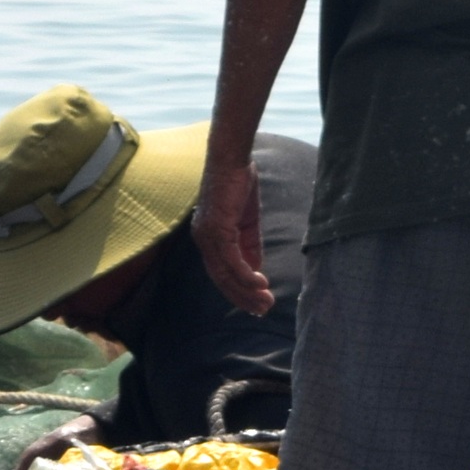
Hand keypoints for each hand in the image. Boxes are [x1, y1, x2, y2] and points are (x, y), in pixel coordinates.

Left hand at [190, 158, 272, 315]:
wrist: (232, 159)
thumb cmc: (239, 186)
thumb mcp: (247, 222)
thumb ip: (249, 247)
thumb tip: (255, 271)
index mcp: (208, 239)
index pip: (220, 273)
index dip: (237, 291)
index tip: (254, 304)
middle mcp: (203, 241)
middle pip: (221, 278)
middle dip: (242, 297)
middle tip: (263, 310)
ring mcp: (208, 236)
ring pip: (226, 272)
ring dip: (246, 289)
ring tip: (266, 301)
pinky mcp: (217, 229)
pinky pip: (231, 258)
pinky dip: (246, 273)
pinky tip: (261, 282)